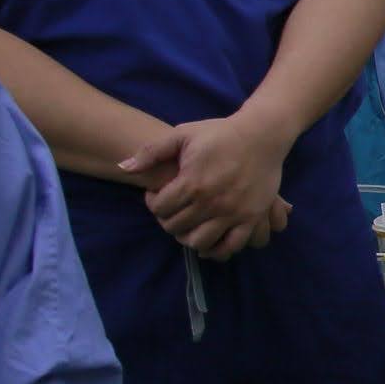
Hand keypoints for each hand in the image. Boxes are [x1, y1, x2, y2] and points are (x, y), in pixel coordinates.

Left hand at [124, 109, 292, 257]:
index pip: (159, 209)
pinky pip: (231, 246)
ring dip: (189, 237)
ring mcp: (233, 213)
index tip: (157, 194)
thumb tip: (123, 168)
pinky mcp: (251, 218)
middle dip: (168, 219)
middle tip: (172, 208)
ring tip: (190, 223)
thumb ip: (151, 152)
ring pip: (200, 242)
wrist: (261, 135)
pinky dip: (217, 249)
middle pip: (176, 228)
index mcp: (192, 183)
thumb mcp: (183, 134)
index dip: (152, 203)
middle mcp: (212, 203)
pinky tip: (210, 240)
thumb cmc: (219, 133)